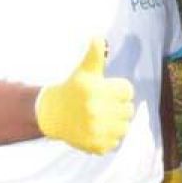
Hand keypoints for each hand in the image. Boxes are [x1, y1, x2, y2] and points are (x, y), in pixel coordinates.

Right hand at [35, 38, 135, 153]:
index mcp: (96, 90)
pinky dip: (109, 138)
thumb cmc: (73, 88)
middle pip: (128, 110)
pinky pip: (115, 142)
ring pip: (125, 127)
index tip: (106, 91)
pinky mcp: (95, 145)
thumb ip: (94, 54)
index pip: (128, 91)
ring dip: (116, 123)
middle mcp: (95, 110)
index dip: (119, 90)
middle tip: (103, 105)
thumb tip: (98, 37)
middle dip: (118, 106)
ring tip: (102, 117)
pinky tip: (96, 130)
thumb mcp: (84, 71)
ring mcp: (95, 130)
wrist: (53, 114)